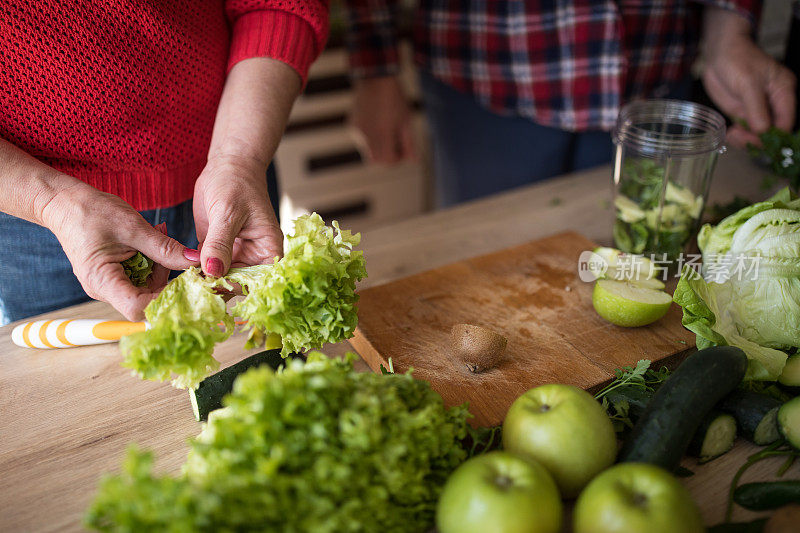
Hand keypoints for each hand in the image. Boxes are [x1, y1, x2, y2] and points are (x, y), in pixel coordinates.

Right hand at [42, 182, 198, 320]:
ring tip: (158, 238)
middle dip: (166, 279)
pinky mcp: (113, 278)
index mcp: (102, 280)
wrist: (65, 204)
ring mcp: (107, 286)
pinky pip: (139, 279)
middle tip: (174, 252)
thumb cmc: (92, 212)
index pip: (138, 308)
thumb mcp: (134, 228)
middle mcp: (103, 290)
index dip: (164, 301)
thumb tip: (194, 261)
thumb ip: (165, 249)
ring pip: (145, 290)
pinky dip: (150, 264)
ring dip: (159, 268)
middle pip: (145, 301)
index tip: (184, 283)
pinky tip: (151, 244)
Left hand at [192, 155, 282, 277]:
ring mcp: (234, 254)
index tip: (214, 288)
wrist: (227, 166)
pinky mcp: (216, 250)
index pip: (258, 280)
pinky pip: (207, 267)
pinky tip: (184, 274)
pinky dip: (196, 272)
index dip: (239, 287)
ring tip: (186, 285)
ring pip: (221, 278)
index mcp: (268, 250)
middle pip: (238, 283)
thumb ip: (220, 243)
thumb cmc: (236, 184)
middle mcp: (253, 256)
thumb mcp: (228, 213)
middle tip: (194, 290)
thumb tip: (212, 272)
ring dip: (205, 282)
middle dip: (218, 288)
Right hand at [349, 76, 415, 163]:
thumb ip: (410, 144)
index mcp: (382, 136)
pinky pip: (361, 139)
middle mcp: (366, 136)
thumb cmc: (395, 100)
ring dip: (378, 147)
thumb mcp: (407, 121)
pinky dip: (370, 137)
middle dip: (386, 156)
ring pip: (367, 151)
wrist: (375, 80)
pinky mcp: (351, 126)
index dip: (397, 158)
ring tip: (386, 128)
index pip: (388, 161)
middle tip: (395, 143)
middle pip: (376, 160)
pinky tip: (377, 122)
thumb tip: (414, 161)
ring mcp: (357, 131)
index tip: (403, 149)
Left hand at [701, 8, 795, 146]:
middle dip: (758, 138)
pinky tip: (730, 134)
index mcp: (783, 91)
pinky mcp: (743, 111)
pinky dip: (739, 136)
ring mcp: (757, 108)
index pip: (786, 121)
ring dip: (746, 139)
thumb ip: (756, 108)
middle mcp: (773, 102)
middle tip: (740, 137)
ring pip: (758, 133)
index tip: (758, 140)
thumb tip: (763, 130)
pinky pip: (745, 130)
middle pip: (773, 130)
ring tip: (732, 135)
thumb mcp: (748, 83)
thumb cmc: (738, 59)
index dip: (774, 135)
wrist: (718, 52)